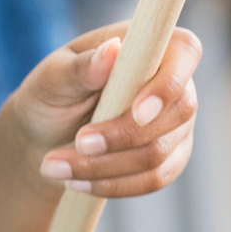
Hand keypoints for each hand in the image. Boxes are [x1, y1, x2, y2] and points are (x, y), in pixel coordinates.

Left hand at [11, 23, 201, 198]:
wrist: (46, 136)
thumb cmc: (51, 94)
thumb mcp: (53, 77)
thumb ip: (82, 67)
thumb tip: (113, 50)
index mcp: (148, 47)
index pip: (185, 51)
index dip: (169, 83)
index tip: (137, 111)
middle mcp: (173, 83)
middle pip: (178, 112)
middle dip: (124, 135)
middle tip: (78, 143)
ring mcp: (176, 124)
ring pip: (159, 153)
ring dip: (104, 166)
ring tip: (54, 166)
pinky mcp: (169, 159)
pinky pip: (153, 179)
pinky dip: (111, 184)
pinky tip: (75, 182)